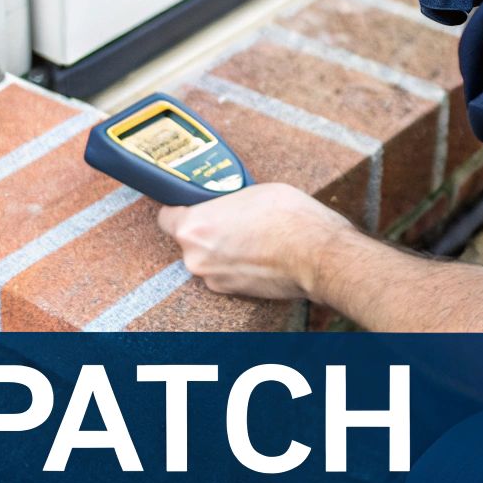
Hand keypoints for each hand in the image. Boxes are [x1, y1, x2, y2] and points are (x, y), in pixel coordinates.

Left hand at [156, 183, 353, 300]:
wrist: (318, 255)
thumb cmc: (289, 218)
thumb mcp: (250, 190)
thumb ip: (225, 202)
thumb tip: (222, 206)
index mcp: (194, 227)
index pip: (165, 217)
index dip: (179, 208)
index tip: (190, 203)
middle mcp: (196, 258)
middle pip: (188, 239)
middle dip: (206, 229)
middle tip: (231, 217)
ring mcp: (214, 279)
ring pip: (207, 257)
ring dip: (221, 248)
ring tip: (251, 235)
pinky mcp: (232, 292)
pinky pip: (224, 272)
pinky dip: (235, 264)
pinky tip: (258, 252)